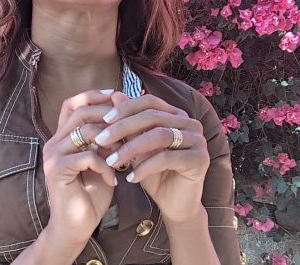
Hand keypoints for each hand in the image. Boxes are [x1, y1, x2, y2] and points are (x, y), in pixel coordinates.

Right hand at [42, 89, 122, 245]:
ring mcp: (53, 156)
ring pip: (84, 131)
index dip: (94, 96)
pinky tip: (113, 178)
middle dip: (107, 116)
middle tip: (128, 127)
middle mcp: (53, 142)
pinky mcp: (57, 170)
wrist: (76, 227)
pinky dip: (105, 166)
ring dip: (110, 142)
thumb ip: (107, 140)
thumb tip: (124, 116)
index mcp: (62, 137)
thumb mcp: (102, 161)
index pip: (72, 104)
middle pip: (79, 112)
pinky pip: (87, 156)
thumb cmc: (91, 194)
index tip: (118, 97)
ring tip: (122, 156)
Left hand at [94, 91, 210, 223]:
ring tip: (111, 161)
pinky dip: (145, 167)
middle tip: (100, 140)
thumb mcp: (137, 148)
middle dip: (122, 128)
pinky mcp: (200, 159)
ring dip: (130, 148)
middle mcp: (190, 123)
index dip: (126, 108)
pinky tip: (130, 178)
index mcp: (176, 115)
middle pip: (152, 117)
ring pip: (158, 136)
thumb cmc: (155, 174)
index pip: (149, 102)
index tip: (103, 119)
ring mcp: (198, 140)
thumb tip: (115, 95)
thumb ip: (129, 124)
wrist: (175, 205)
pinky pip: (166, 158)